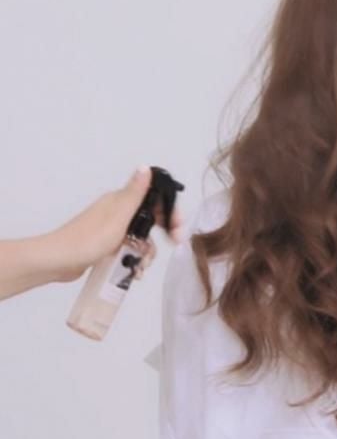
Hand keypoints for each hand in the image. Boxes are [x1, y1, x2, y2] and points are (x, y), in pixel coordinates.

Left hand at [47, 166, 183, 282]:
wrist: (56, 262)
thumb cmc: (89, 239)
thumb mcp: (118, 217)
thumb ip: (135, 194)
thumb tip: (146, 167)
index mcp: (121, 201)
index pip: (154, 199)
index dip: (170, 211)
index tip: (178, 226)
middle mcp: (118, 212)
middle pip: (151, 218)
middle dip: (164, 232)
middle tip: (173, 244)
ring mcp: (112, 229)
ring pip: (141, 236)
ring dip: (148, 251)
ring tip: (144, 266)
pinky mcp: (107, 245)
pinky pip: (129, 249)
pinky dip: (135, 258)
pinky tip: (136, 271)